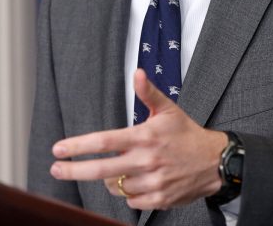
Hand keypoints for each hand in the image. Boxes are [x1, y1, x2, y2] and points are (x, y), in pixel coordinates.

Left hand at [50, 69, 227, 209]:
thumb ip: (148, 93)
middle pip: (100, 170)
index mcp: (144, 137)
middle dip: (74, 171)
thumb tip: (137, 73)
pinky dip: (129, 193)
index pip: (104, 142)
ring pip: (115, 186)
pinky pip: (131, 200)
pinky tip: (139, 181)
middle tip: (56, 169)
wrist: (216, 162)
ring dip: (111, 179)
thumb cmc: (188, 134)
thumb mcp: (169, 110)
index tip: (58, 149)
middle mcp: (146, 161)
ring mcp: (152, 182)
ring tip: (123, 168)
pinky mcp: (159, 200)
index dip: (77, 146)